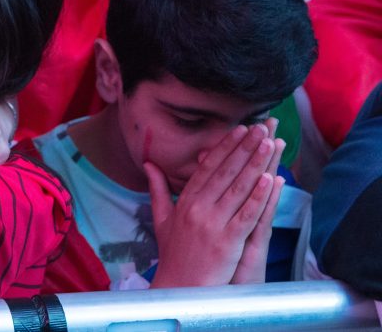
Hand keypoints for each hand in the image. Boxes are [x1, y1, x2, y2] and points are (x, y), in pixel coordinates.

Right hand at [148, 123, 279, 287]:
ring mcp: (212, 225)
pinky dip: (258, 196)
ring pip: (238, 188)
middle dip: (244, 148)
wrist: (179, 289)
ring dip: (255, 164)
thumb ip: (158, 189)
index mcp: (185, 202)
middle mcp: (197, 209)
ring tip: (269, 143)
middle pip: (225, 172)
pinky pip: (246, 215)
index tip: (239, 129)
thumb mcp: (162, 219)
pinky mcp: (227, 242)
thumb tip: (148, 163)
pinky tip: (270, 179)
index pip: (207, 167)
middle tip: (260, 127)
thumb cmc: (173, 256)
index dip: (224, 147)